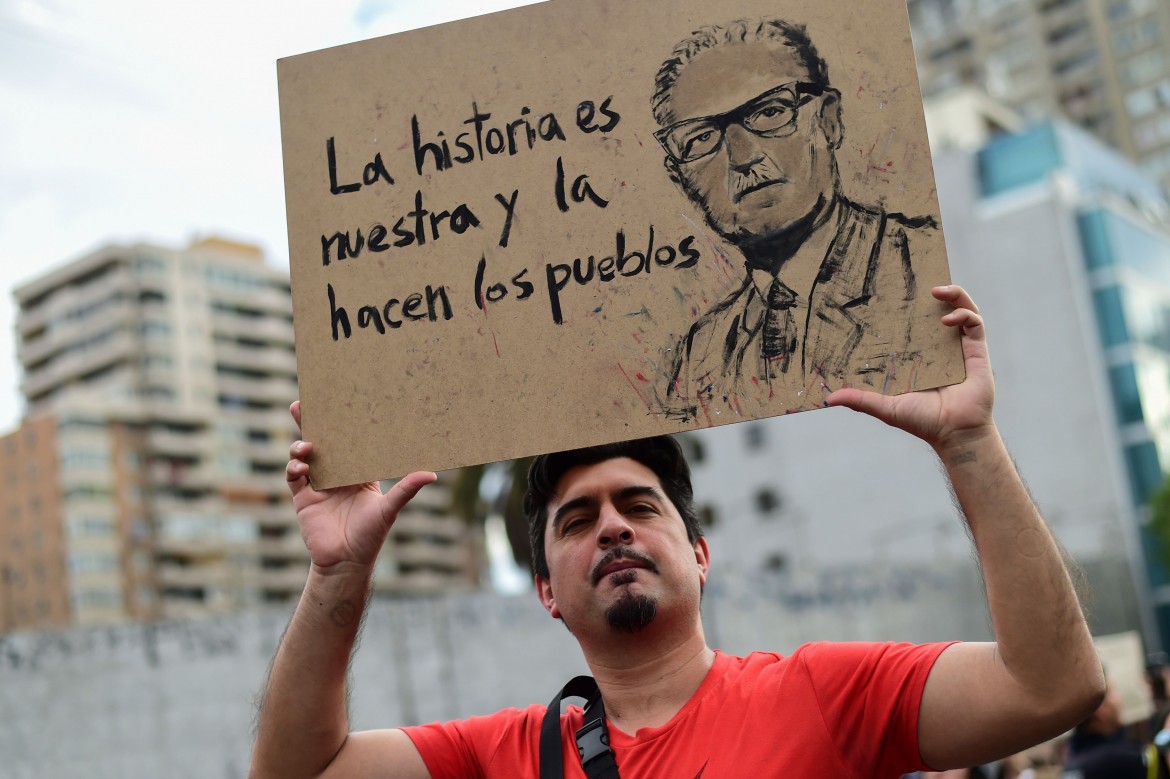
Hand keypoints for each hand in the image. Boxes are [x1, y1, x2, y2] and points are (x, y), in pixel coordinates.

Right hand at [286, 401, 435, 569]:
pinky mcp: (303, 498)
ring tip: (306, 446)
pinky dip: (294, 468)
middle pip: (322, 442)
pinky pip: (293, 476)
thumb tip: (431, 474)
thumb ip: (406, 490)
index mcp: (358, 472)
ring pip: (303, 455)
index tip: (337, 404)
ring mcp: (319, 485)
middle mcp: (338, 474)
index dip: (342, 424)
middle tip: (301, 405)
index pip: (349, 441)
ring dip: (300, 445)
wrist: (346, 563)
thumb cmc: (371, 536)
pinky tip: (300, 468)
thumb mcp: (389, 509)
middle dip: (310, 423)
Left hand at [827, 285, 993, 451]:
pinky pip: (975, 323)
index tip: (889, 294)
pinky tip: (948, 319)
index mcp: (920, 356)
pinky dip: (964, 314)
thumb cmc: (923, 421)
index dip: (904, 308)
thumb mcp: (885, 407)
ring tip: (936, 290)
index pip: (912, 326)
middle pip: (936, 312)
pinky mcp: (976, 351)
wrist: (955, 433)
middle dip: (930, 293)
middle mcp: (940, 348)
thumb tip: (828, 398)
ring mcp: (959, 348)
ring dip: (953, 295)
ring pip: (961, 310)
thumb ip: (860, 399)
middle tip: (916, 281)